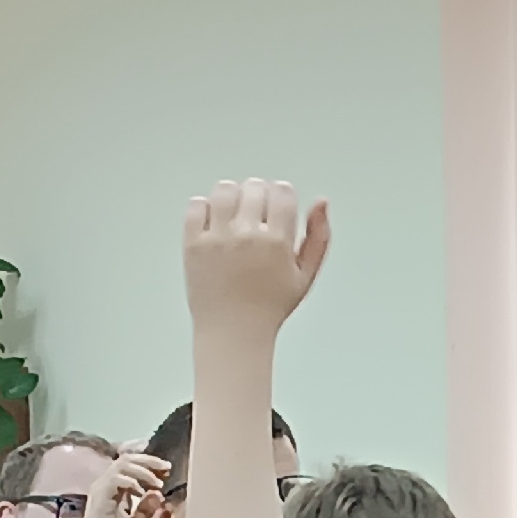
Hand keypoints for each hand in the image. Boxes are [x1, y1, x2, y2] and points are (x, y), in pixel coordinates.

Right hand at [77, 453, 173, 517]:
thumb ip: (146, 507)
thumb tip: (158, 493)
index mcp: (115, 489)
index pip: (130, 464)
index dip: (150, 464)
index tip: (167, 470)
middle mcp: (106, 485)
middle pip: (127, 458)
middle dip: (149, 461)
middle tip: (166, 468)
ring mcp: (101, 489)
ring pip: (122, 464)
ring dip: (143, 470)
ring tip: (157, 483)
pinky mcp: (99, 497)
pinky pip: (115, 479)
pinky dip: (132, 481)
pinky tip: (142, 492)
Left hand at [184, 179, 331, 337]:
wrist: (233, 331)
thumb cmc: (270, 306)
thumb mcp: (305, 275)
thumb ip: (319, 236)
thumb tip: (322, 202)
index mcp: (278, 242)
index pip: (282, 191)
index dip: (282, 196)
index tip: (279, 208)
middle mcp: (247, 236)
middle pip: (254, 186)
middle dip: (259, 195)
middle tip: (257, 216)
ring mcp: (218, 238)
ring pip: (225, 189)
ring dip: (232, 196)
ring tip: (235, 216)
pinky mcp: (194, 243)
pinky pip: (197, 205)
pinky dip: (205, 208)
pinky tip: (215, 223)